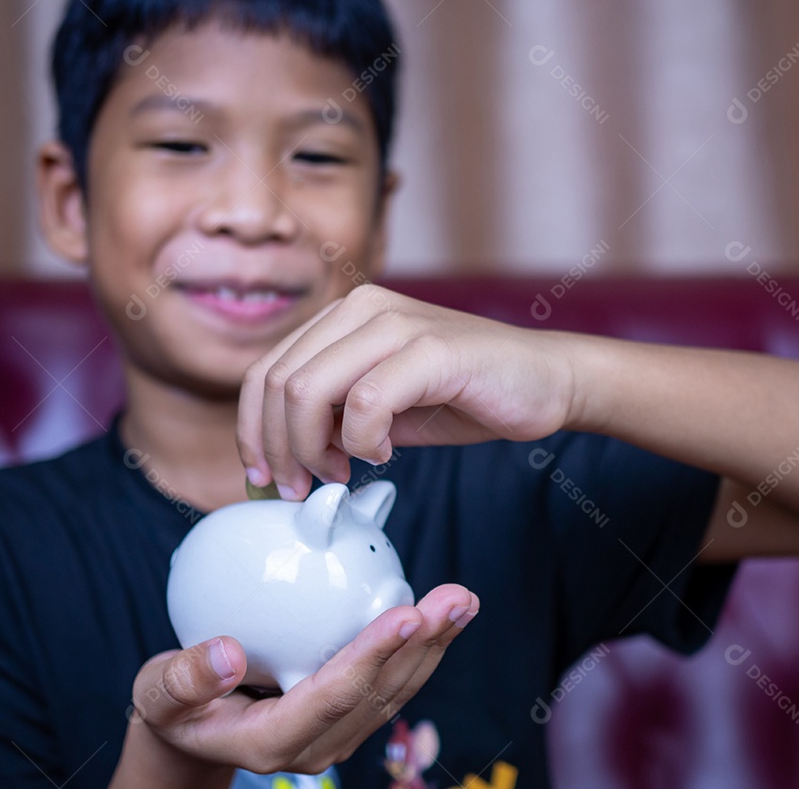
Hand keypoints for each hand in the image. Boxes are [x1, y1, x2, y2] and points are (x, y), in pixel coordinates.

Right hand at [111, 584, 478, 785]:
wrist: (191, 731)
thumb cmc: (175, 706)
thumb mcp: (160, 693)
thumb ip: (186, 678)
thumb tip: (227, 653)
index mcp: (271, 741)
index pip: (333, 695)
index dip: (373, 655)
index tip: (407, 613)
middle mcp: (315, 745)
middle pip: (380, 693)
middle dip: (423, 645)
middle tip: (457, 598)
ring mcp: (336, 735)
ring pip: (396, 691)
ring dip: (435, 645)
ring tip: (463, 601)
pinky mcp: (348, 718)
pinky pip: (392, 684)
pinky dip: (420, 648)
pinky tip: (440, 614)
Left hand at [238, 285, 576, 498]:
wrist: (546, 381)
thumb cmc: (464, 395)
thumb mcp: (381, 408)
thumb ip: (332, 417)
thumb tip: (282, 455)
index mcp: (344, 317)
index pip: (266, 371)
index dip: (252, 431)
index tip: (263, 479)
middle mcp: (363, 308)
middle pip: (278, 383)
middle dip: (278, 449)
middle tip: (301, 489)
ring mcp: (397, 322)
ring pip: (309, 389)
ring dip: (312, 449)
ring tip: (341, 473)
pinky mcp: (432, 349)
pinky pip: (365, 403)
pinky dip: (363, 443)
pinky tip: (386, 455)